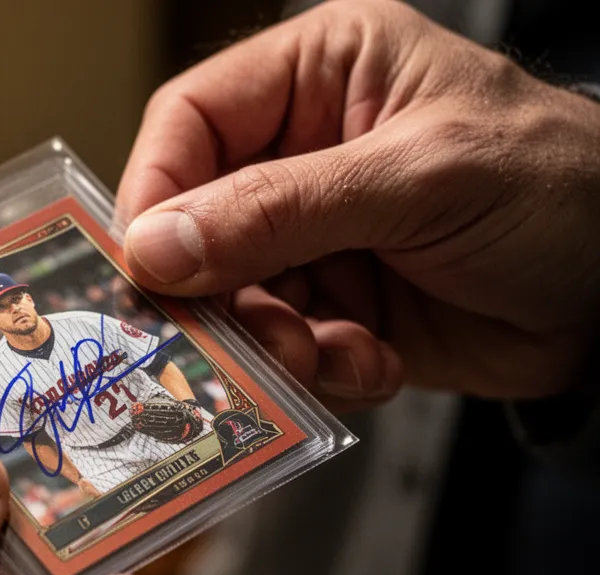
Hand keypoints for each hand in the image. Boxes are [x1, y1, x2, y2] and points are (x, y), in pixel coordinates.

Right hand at [118, 0, 599, 408]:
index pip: (191, 122)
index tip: (145, 264)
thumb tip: (157, 245)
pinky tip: (370, 362)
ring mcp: (314, 238)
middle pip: (198, 225)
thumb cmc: (555, 187)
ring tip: (325, 356)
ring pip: (233, 299)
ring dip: (269, 342)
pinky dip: (315, 369)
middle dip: (219, 290)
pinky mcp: (332, 306)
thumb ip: (281, 209)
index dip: (156, 191)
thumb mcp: (417, 178)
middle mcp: (301, 157)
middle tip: (244, 334)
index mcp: (317, 78)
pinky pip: (280, 347)